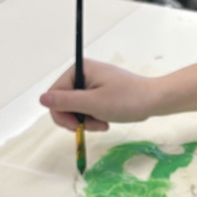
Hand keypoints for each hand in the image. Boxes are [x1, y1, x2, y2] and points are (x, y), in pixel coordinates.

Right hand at [40, 60, 160, 131]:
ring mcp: (91, 82)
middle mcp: (82, 73)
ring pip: (75, 108)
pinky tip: (106, 120)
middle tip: (95, 126)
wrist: (154, 100)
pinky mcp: (99, 91)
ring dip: (86, 120)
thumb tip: (41, 99)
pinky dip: (93, 117)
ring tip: (103, 124)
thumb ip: (66, 102)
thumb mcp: (93, 103)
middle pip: (63, 102)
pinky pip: (86, 107)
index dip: (62, 114)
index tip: (78, 127)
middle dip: (76, 119)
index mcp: (79, 69)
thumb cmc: (126, 100)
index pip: (54, 95)